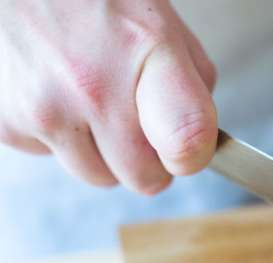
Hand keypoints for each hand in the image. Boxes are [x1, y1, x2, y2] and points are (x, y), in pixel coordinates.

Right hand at [0, 0, 217, 193]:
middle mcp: (92, 87)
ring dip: (102, 150)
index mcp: (145, 52)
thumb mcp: (160, 20)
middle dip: (147, 157)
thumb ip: (192, 81)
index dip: (193, 157)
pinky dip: (58, 136)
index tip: (188, 150)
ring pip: (99, 176)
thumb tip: (201, 138)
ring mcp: (45, 109)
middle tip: (135, 116)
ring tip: (88, 94)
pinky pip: (51, 158)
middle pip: (144, 179)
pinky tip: (53, 90)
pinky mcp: (6, 124)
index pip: (187, 143)